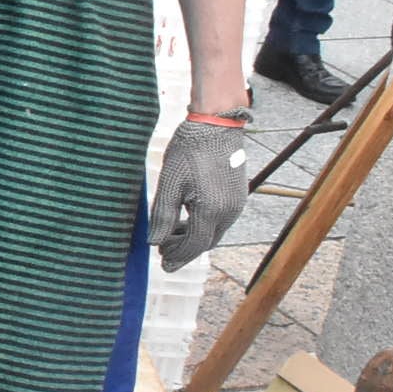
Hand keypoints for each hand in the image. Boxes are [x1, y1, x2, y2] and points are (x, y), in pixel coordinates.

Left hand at [152, 114, 250, 270]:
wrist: (217, 126)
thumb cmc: (190, 151)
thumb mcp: (170, 183)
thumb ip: (162, 215)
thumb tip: (155, 242)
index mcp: (212, 211)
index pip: (195, 246)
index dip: (178, 257)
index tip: (163, 265)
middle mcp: (230, 212)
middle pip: (206, 242)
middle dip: (184, 251)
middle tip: (163, 254)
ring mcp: (237, 204)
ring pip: (214, 232)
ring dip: (193, 238)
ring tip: (170, 238)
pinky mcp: (238, 196)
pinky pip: (220, 220)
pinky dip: (203, 226)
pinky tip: (186, 221)